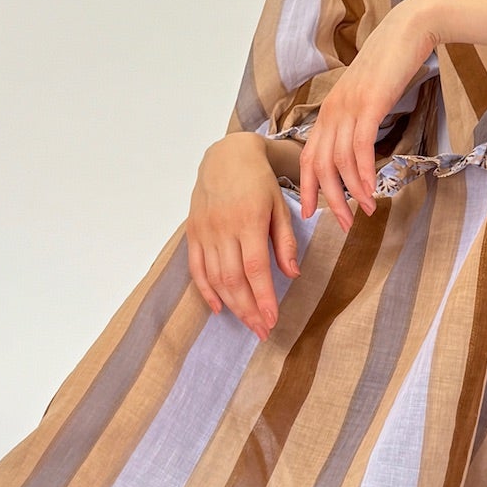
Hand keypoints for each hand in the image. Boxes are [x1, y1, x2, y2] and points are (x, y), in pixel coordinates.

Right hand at [186, 134, 299, 341]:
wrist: (226, 156)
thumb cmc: (258, 181)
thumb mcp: (280, 206)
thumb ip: (285, 241)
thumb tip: (292, 275)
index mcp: (249, 220)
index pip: (256, 269)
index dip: (264, 298)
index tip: (273, 319)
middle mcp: (224, 228)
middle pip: (234, 279)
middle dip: (249, 310)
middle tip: (263, 330)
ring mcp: (205, 232)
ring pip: (216, 278)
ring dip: (232, 305)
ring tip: (248, 323)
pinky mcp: (193, 233)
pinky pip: (196, 268)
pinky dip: (206, 291)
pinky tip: (219, 308)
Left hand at [300, 0, 437, 227]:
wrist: (408, 29)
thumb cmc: (392, 64)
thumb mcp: (367, 95)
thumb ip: (358, 118)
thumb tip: (359, 145)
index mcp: (329, 110)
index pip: (309, 156)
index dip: (307, 186)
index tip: (310, 212)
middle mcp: (332, 110)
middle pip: (320, 165)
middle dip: (330, 199)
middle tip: (342, 225)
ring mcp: (348, 107)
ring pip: (340, 161)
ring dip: (352, 191)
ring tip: (364, 213)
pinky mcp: (369, 104)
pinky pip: (361, 148)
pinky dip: (364, 173)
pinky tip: (372, 191)